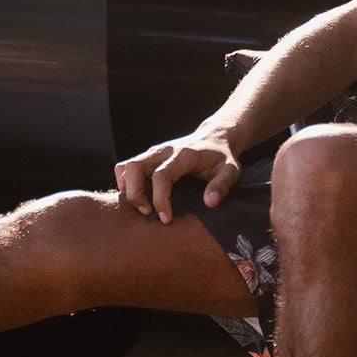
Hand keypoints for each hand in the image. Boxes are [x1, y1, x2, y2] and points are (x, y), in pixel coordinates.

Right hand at [115, 130, 242, 222]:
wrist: (215, 137)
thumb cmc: (222, 158)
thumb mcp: (231, 171)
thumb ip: (222, 185)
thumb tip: (209, 202)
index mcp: (184, 155)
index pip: (162, 176)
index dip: (160, 199)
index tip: (166, 218)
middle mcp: (164, 151)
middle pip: (134, 168)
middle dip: (135, 194)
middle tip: (147, 212)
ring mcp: (154, 152)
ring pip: (125, 167)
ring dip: (127, 189)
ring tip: (142, 206)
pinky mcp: (148, 157)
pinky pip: (125, 168)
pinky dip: (125, 184)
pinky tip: (141, 197)